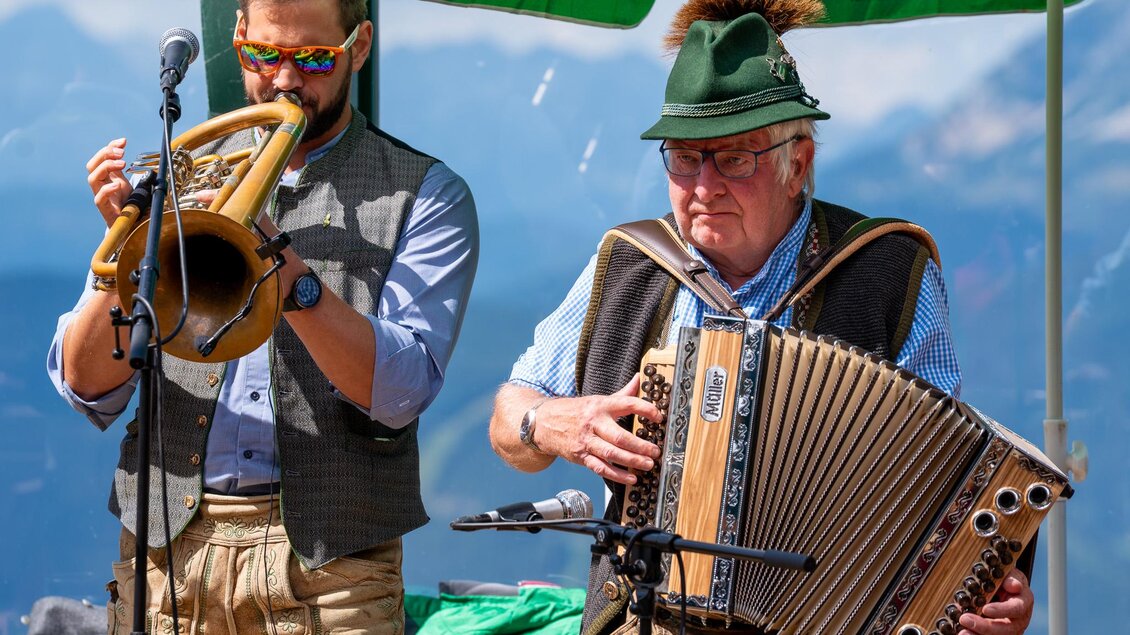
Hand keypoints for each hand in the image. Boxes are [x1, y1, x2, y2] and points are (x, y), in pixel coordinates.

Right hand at [85, 138, 131, 225]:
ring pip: (93, 178)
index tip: (123, 141)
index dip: (110, 147)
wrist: (129, 225)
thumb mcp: (128, 182)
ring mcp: (101, 196)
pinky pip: (99, 198)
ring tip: (121, 163)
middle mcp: (100, 184)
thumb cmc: (127, 203)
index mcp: (106, 176)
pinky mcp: (104, 209)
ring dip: (105, 167)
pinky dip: (106, 190)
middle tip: (121, 153)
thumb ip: (127, 171)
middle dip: (105, 154)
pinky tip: (116, 185)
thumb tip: (133, 155)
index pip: (101, 157)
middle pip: (92, 165)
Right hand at [533, 374, 662, 484]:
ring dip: (632, 461)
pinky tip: (631, 478)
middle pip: (619, 436)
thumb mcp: (598, 399)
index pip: (626, 404)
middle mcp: (594, 423)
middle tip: (655, 451)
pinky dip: (617, 475)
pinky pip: (600, 467)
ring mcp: (587, 441)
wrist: (544, 423)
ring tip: (648, 465)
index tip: (658, 416)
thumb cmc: (576, 411)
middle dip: (640, 446)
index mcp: (600, 406)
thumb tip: (639, 379)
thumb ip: (621, 393)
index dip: (645, 409)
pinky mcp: (581, 456)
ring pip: (611, 454)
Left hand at [958, 569, 1032, 634]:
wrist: (1001, 586)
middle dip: (985, 626)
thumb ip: (1010, 578)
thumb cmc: (1003, 578)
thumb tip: (1014, 586)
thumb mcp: (1007, 573)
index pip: (1016, 608)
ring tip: (962, 632)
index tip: (985, 609)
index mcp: (1023, 601)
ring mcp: (1010, 629)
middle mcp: (1019, 619)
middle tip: (965, 619)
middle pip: (1006, 628)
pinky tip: (964, 632)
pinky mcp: (999, 633)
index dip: (1002, 610)